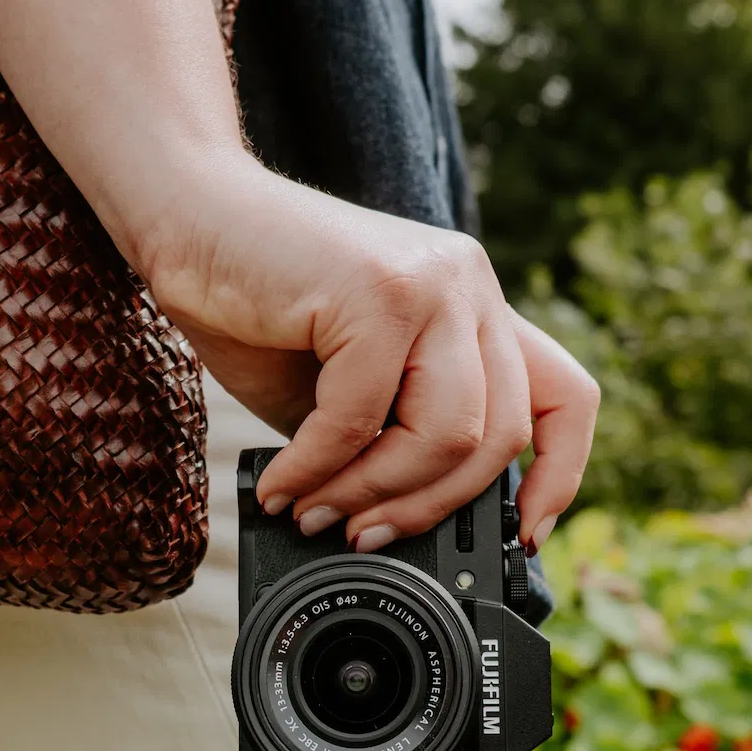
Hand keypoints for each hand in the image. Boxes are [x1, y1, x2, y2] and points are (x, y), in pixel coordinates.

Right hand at [137, 160, 599, 551]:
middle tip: (362, 534)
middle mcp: (469, 287)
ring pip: (450, 434)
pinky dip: (316, 467)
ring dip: (373, 493)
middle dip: (428, 508)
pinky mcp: (380, 289)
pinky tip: (280, 482)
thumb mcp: (339, 392)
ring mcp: (433, 282)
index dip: (560, 477)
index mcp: (474, 309)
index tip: (521, 536)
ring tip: (315, 512)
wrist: (185, 214)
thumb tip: (397, 526)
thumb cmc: (253, 305)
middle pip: (502, 438)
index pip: (566, 397)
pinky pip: (363, 415)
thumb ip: (383, 441)